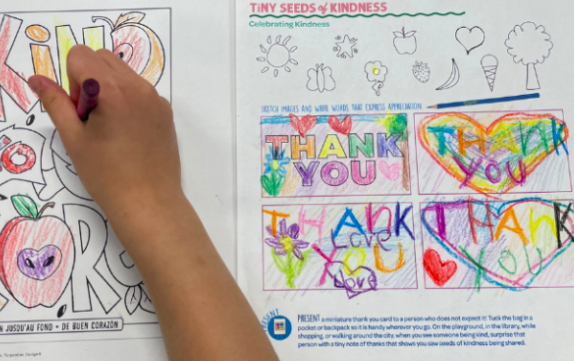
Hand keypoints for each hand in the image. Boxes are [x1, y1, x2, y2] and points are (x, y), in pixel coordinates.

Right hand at [28, 45, 180, 220]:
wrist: (149, 202)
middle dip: (89, 80)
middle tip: (91, 119)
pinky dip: (128, 100)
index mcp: (113, 90)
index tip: (80, 111)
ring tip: (109, 127)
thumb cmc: (107, 175)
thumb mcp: (74, 139)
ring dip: (108, 88)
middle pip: (102, 58)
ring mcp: (156, 99)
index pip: (81, 56)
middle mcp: (139, 87)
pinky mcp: (166, 111)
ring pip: (123, 73)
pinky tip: (127, 133)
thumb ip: (55, 103)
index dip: (72, 82)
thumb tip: (37, 80)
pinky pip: (141, 90)